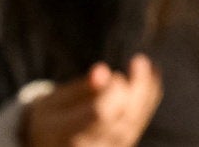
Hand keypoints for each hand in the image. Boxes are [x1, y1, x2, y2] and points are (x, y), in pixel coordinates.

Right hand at [21, 60, 160, 146]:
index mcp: (65, 133)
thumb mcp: (54, 100)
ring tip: (148, 66)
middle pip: (123, 119)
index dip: (112, 92)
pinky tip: (151, 78)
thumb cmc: (51, 116)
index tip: (113, 74)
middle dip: (136, 88)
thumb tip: (102, 71)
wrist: (47, 143)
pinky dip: (148, 101)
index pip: (100, 114)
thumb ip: (80, 88)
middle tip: (138, 60)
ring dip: (146, 93)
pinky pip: (137, 125)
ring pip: (134, 123)